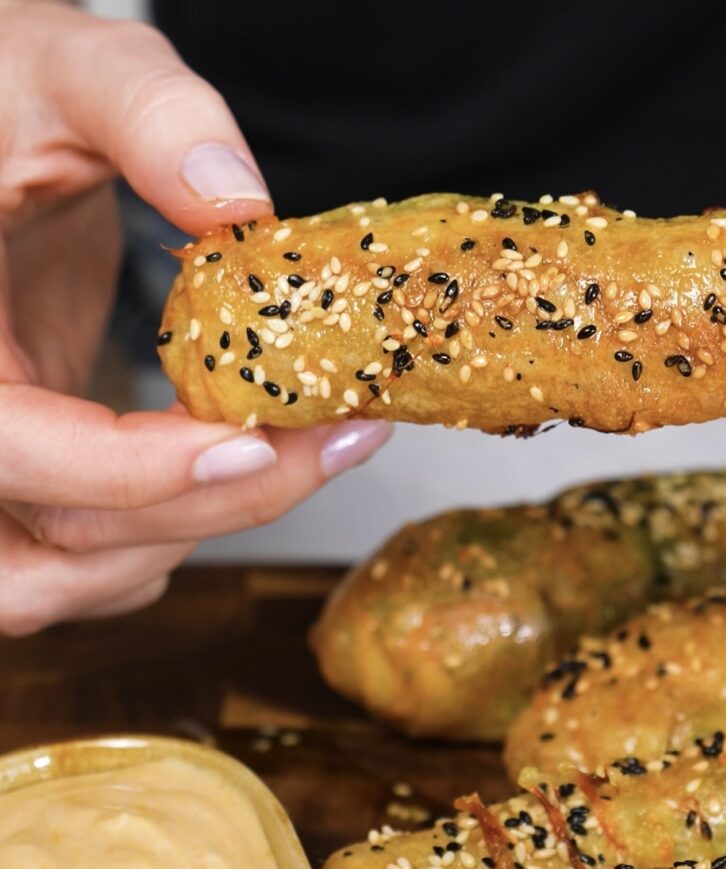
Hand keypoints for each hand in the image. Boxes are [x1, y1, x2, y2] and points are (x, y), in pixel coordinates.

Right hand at [0, 2, 389, 635]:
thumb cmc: (3, 97)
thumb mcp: (62, 67)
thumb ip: (145, 112)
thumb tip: (239, 199)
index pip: (9, 446)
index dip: (131, 470)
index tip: (253, 442)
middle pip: (52, 541)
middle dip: (206, 510)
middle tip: (328, 446)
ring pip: (56, 578)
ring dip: (186, 540)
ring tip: (293, 460)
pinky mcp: (28, 469)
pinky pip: (73, 561)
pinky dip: (157, 543)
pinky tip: (228, 477)